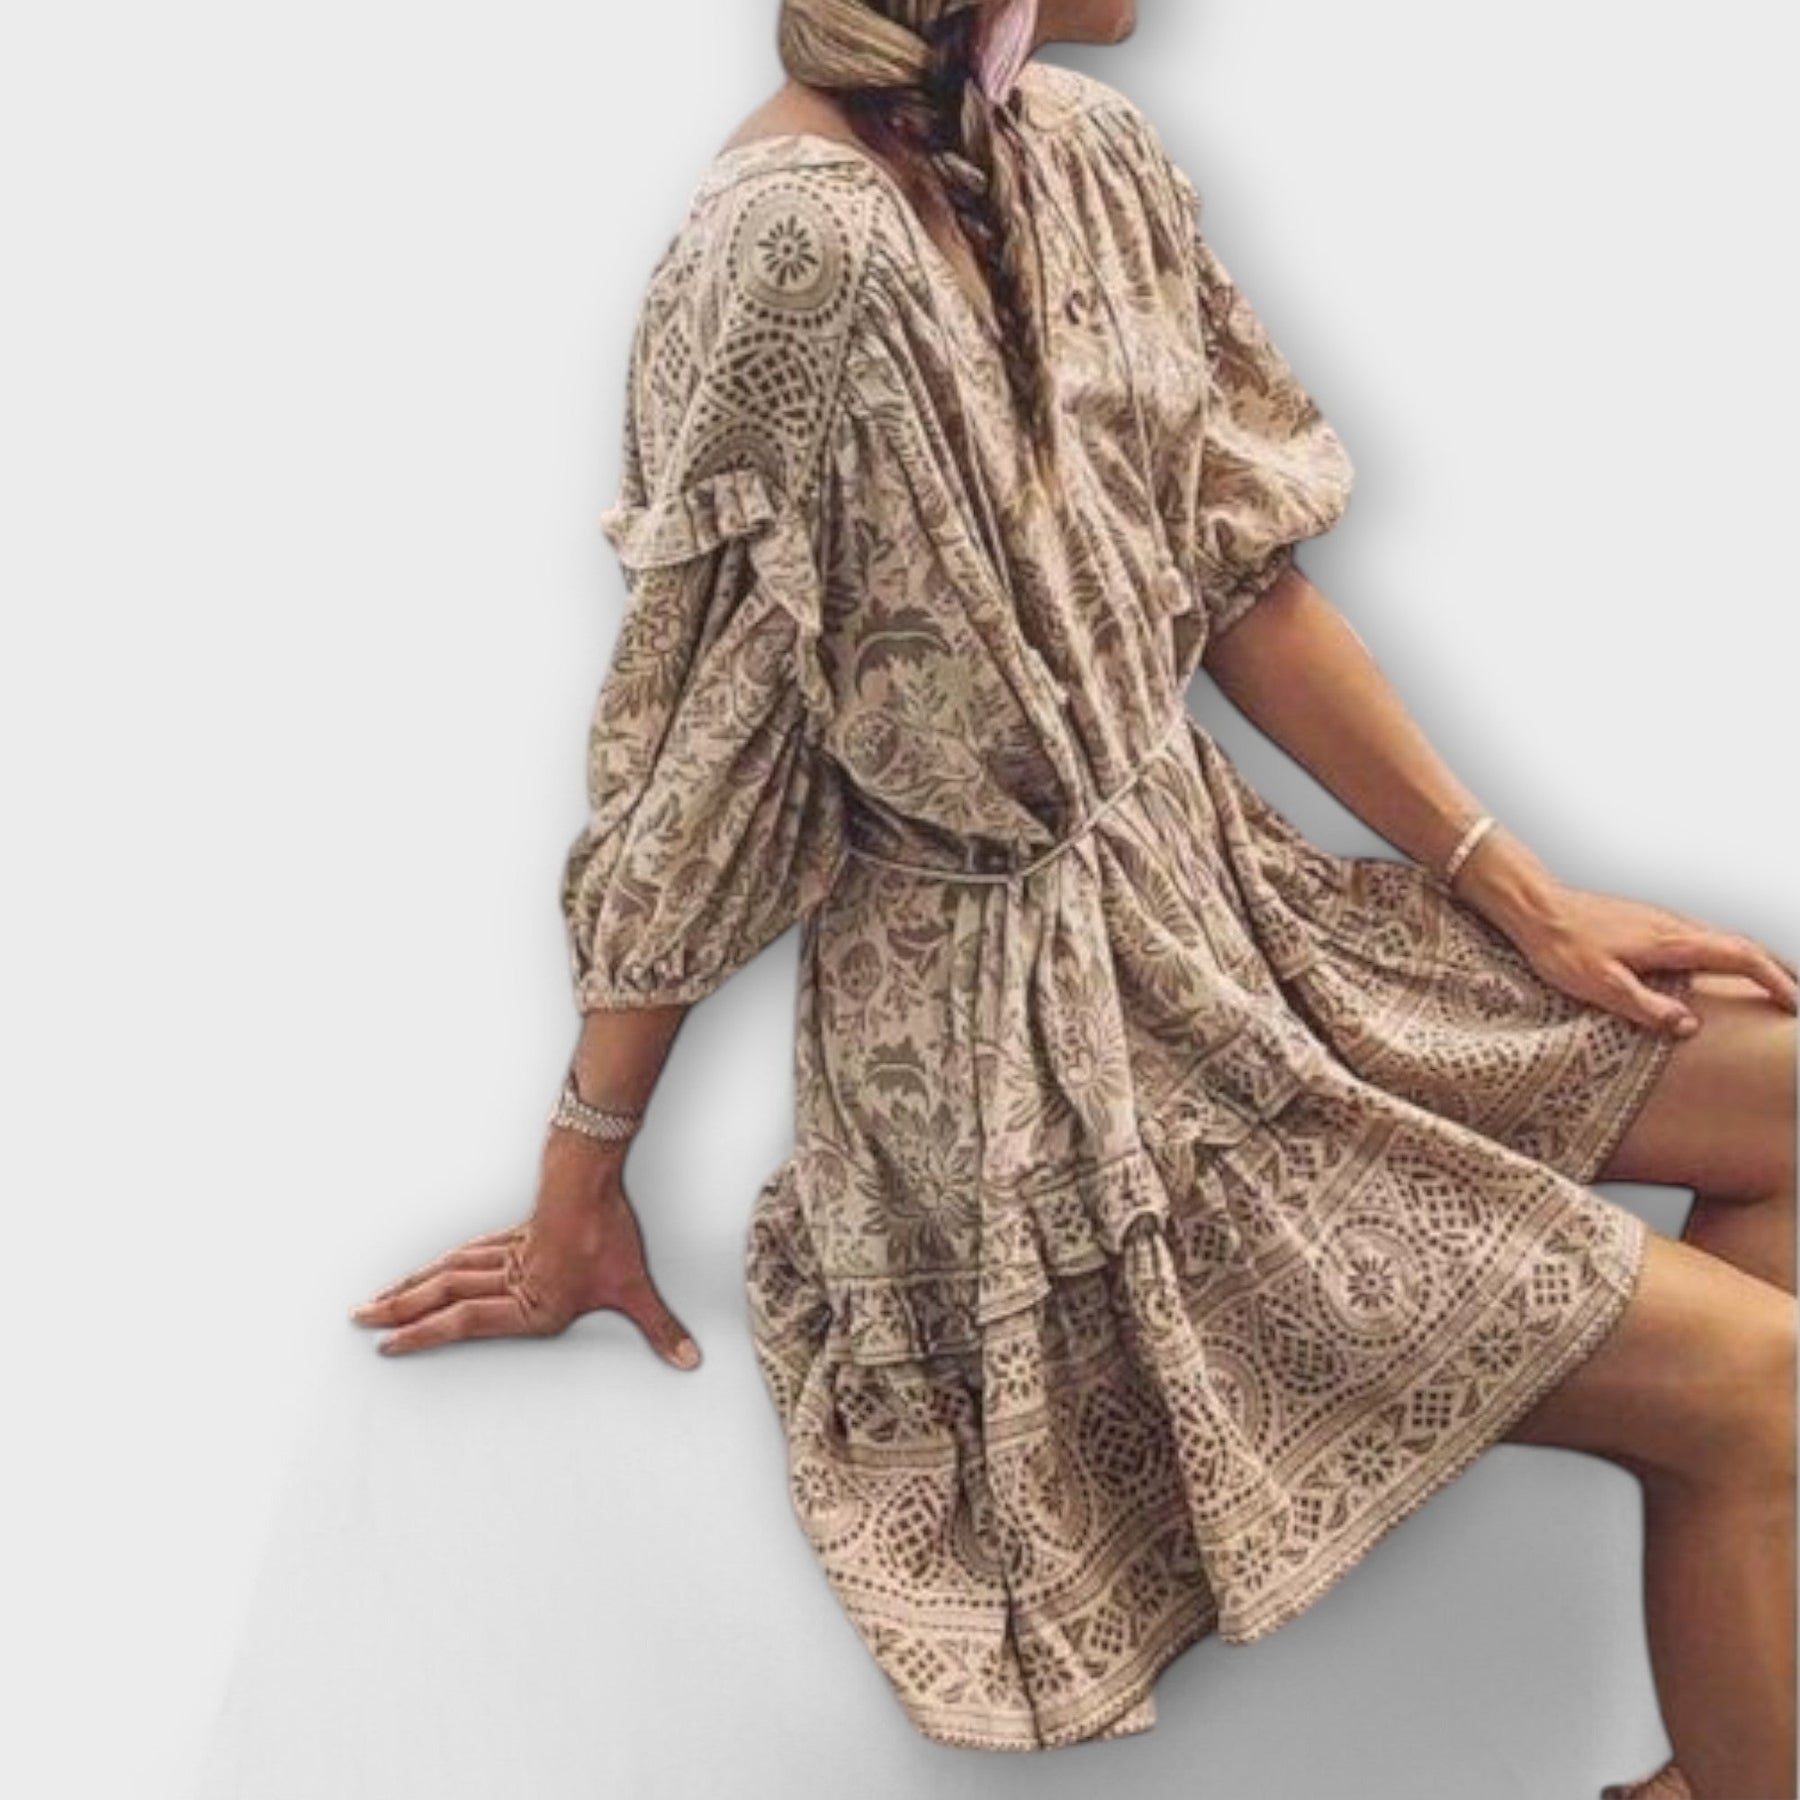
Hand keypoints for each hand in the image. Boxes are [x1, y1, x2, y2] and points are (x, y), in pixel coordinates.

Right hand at [349, 1133, 702, 1368]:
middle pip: (443, 1294)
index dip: (424, 1333)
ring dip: (411, 1286)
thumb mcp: (636, 1289)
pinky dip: (439, 1265)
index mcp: (531, 1303)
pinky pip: (465, 1255)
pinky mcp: (512, 1237)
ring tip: (378, 1299)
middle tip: (362, 1321)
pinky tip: (428, 1269)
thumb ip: (660, 1328)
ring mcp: (506, 1256)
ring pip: (447, 1272)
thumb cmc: (610, 1234)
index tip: (390, 1344)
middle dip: (401, 1310)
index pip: (465, 1322)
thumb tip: (690, 1358)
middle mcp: (510, 1281)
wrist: (591, 1177)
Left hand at [1499, 882, 1797, 1036]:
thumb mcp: (1599, 984)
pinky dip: (1723, 957)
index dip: (1774, 980)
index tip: (1795, 1004)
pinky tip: (1716, 973)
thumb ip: (1645, 1007)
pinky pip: (1699, 940)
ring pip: (1721, 941)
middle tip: (1795, 998)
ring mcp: (1661, 921)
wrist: (1534, 906)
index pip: (1741, 956)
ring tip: (1769, 988)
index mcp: (1671, 941)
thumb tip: (1689, 1026)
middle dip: (1775, 971)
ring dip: (1750, 963)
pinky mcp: (1646, 924)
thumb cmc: (1560, 945)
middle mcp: (1674, 925)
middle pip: (1741, 945)